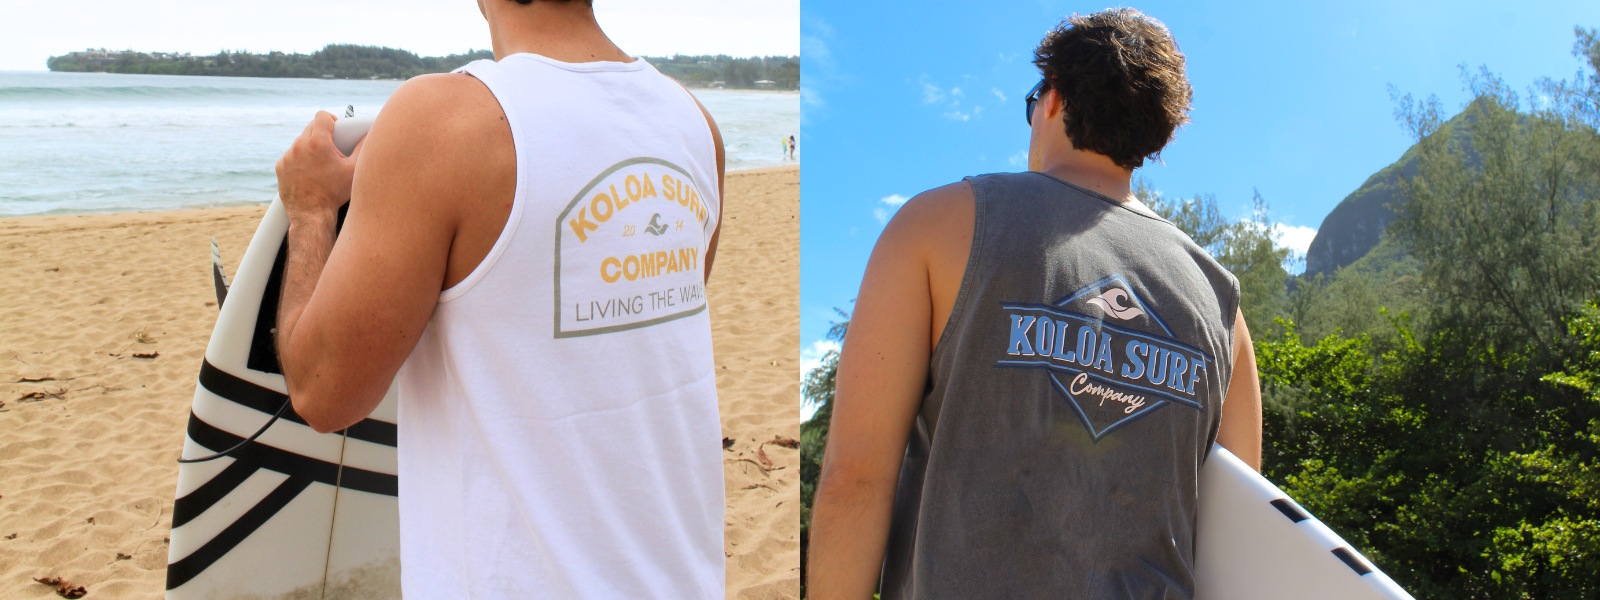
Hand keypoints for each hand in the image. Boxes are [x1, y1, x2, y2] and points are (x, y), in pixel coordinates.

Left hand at [276, 111, 361, 225]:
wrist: (311, 215)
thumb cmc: (334, 194)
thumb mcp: (354, 171)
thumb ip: (363, 149)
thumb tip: (369, 136)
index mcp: (318, 143)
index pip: (322, 116)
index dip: (331, 119)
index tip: (336, 127)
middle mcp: (299, 146)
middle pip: (311, 127)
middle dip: (322, 134)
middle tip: (332, 148)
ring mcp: (288, 157)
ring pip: (300, 142)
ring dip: (310, 147)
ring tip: (320, 163)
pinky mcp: (280, 167)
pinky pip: (291, 155)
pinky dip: (300, 160)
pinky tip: (309, 172)